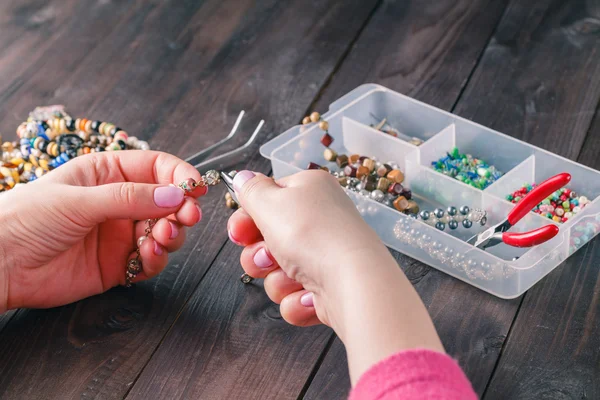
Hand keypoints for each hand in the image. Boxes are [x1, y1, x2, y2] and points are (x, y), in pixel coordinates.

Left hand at [0, 151, 205, 311]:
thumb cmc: (26, 219)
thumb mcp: (78, 200)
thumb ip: (130, 198)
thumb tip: (175, 196)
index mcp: (108, 174)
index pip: (156, 167)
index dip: (179, 175)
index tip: (195, 188)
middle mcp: (119, 203)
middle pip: (167, 201)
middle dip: (181, 209)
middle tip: (187, 217)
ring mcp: (120, 235)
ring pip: (164, 231)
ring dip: (171, 235)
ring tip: (161, 238)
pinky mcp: (119, 265)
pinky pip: (151, 261)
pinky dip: (157, 260)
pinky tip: (148, 257)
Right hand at [227, 170, 444, 383]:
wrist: (353, 282)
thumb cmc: (312, 235)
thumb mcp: (270, 202)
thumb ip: (250, 190)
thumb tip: (242, 176)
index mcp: (308, 192)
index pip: (267, 202)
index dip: (247, 220)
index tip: (239, 234)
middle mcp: (319, 221)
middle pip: (268, 241)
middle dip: (259, 256)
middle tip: (268, 257)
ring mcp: (325, 256)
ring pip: (278, 273)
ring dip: (279, 280)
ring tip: (295, 278)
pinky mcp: (329, 289)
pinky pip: (295, 297)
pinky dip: (298, 300)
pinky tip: (312, 297)